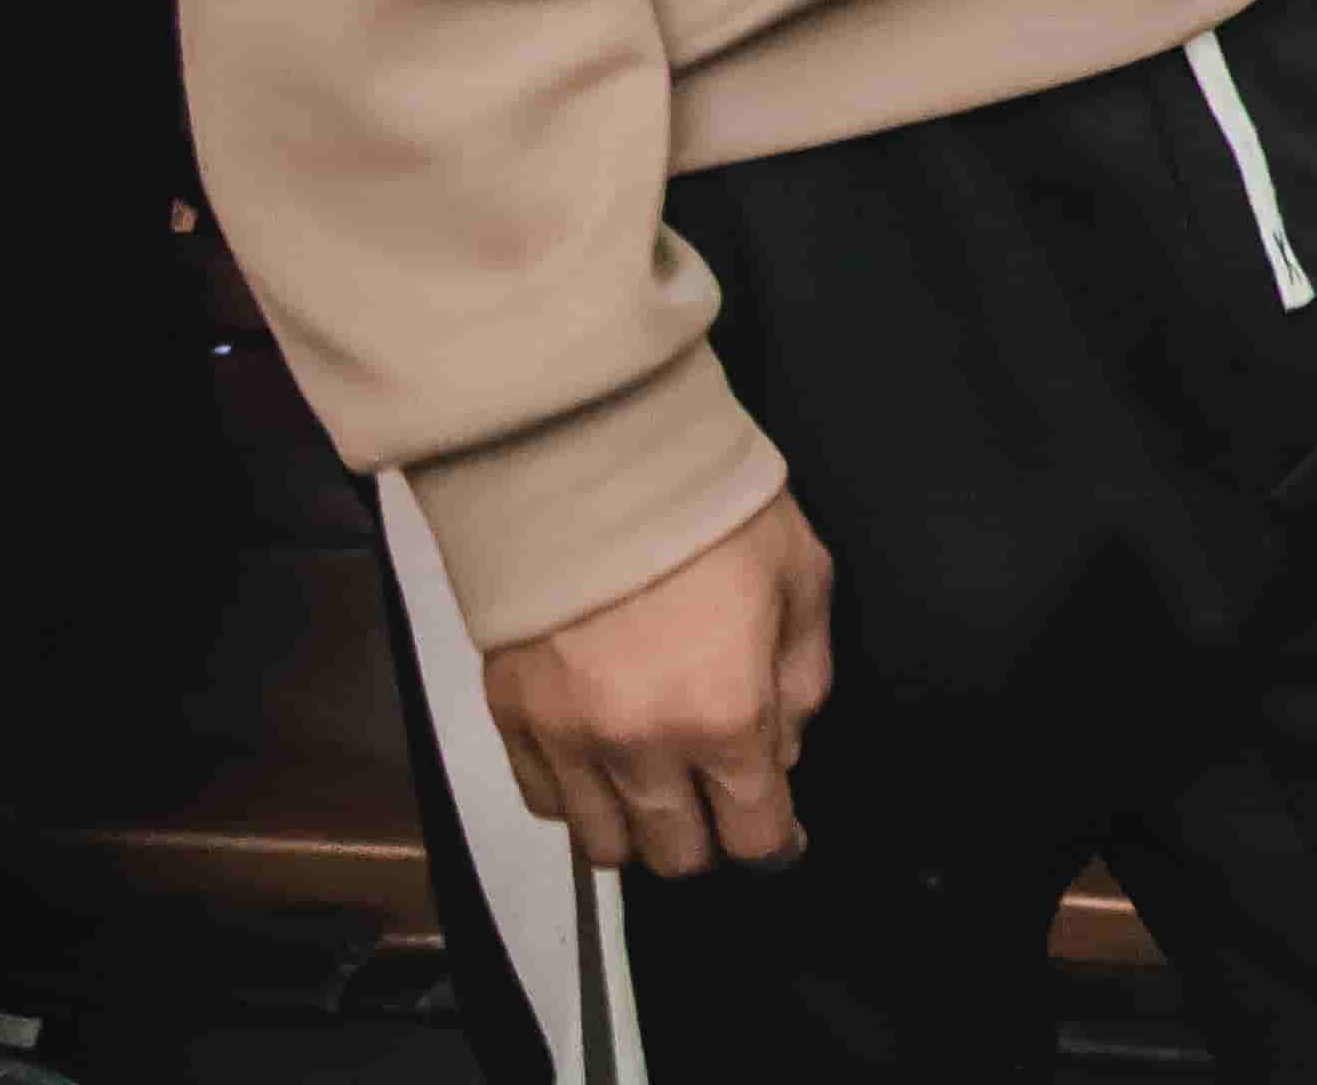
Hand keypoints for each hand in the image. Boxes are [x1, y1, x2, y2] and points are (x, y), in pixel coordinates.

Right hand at [474, 489, 835, 876]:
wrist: (588, 460)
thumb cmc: (703, 509)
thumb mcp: (800, 577)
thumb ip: (803, 677)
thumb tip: (785, 743)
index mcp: (724, 715)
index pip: (753, 835)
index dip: (776, 845)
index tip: (782, 837)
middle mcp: (642, 746)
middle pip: (676, 856)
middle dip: (710, 839)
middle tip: (721, 799)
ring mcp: (569, 739)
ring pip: (603, 846)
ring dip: (639, 829)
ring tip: (659, 786)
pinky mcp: (513, 719)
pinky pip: (543, 802)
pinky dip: (576, 798)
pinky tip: (601, 761)